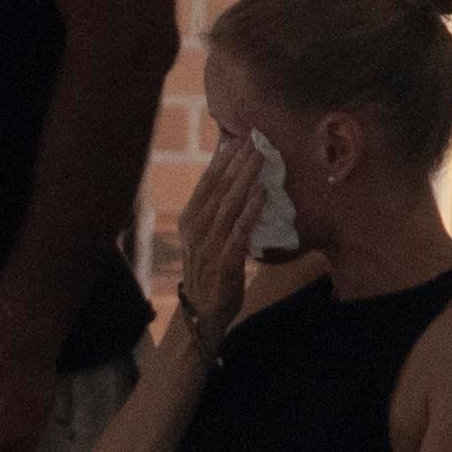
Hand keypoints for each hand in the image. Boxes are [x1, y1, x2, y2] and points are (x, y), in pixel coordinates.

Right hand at [173, 138, 284, 300]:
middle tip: (256, 139)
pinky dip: (251, 210)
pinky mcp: (223, 263)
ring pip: (228, 205)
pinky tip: (262, 192)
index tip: (239, 138)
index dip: (222, 160)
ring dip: (245, 179)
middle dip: (238, 163)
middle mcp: (195, 230)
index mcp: (189, 220)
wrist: (204, 313)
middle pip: (218, 190)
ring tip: (261, 157)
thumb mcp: (207, 238)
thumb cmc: (210, 271)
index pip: (206, 183)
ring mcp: (207, 247)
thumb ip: (216, 211)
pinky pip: (239, 231)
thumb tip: (234, 179)